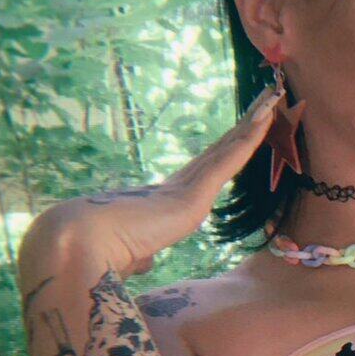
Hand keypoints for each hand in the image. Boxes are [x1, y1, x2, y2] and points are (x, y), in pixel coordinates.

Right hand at [26, 85, 295, 278]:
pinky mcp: (194, 194)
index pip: (206, 170)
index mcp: (165, 201)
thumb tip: (142, 259)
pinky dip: (251, 139)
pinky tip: (268, 118)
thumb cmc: (97, 255)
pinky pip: (230, 160)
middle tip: (268, 99)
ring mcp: (187, 187)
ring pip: (229, 147)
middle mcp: (178, 186)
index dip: (227, 150)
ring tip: (275, 96)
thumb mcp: (127, 256)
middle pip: (222, 150)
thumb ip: (139, 254)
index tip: (243, 131)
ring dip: (255, 122)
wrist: (79, 247)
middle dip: (246, 126)